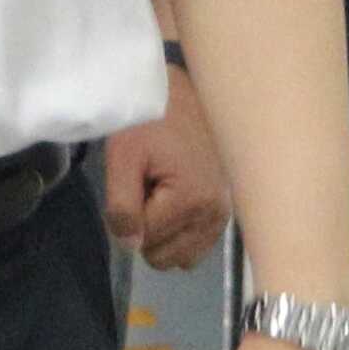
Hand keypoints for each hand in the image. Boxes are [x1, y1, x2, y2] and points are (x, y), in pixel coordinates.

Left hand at [101, 102, 233, 270]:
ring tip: (160, 192)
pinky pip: (198, 244)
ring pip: (182, 256)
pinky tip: (174, 201)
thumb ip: (122, 206)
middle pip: (164, 256)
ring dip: (164, 233)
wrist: (177, 93)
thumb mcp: (123, 157)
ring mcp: (224, 213)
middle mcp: (215, 213)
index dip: (128, 216)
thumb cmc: (146, 120)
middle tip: (147, 187)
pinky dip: (181, 233)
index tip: (134, 182)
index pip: (145, 240)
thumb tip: (130, 246)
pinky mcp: (226, 209)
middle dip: (147, 228)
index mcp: (192, 200)